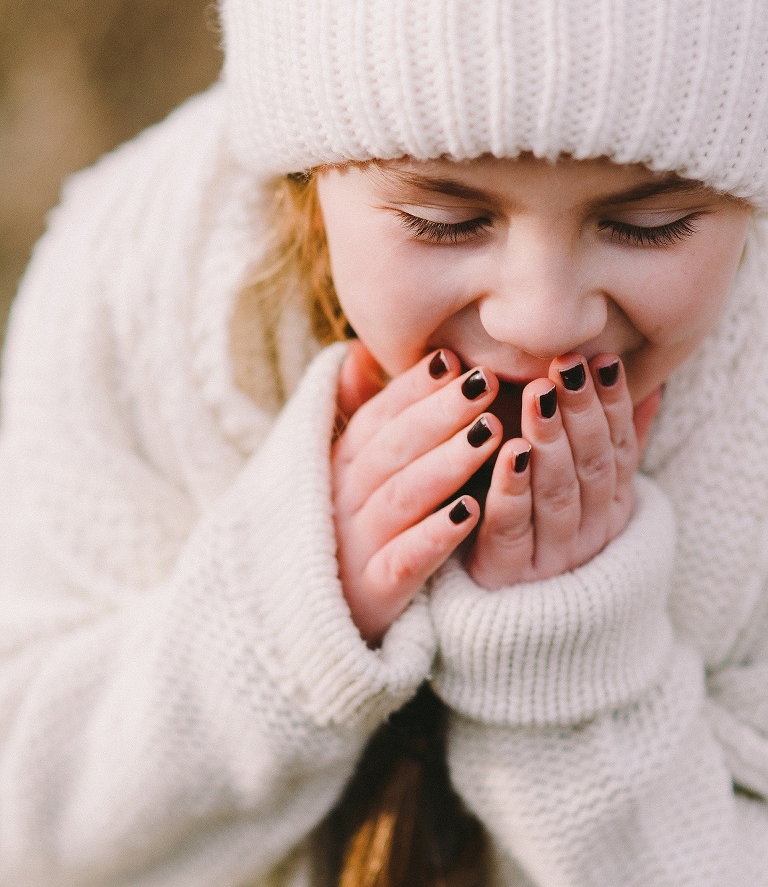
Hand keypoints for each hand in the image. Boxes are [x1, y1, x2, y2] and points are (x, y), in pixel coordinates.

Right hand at [332, 342, 502, 643]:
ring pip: (402, 496)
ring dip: (446, 463)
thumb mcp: (340, 471)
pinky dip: (434, 535)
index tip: (452, 358)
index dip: (413, 387)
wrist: (306, 624)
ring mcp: (356, 544)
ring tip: (489, 436)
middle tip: (485, 384)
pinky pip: (403, 560)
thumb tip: (357, 351)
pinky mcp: (373, 592)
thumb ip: (356, 413)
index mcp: (342, 464)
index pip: (378, 415)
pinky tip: (470, 513)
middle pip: (394, 447)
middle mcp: (344, 497)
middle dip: (440, 413)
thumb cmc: (342, 531)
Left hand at [465, 355, 658, 588]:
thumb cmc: (553, 536)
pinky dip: (512, 487)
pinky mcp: (509, 573)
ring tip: (538, 395)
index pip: (618, 447)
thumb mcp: (596, 492)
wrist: (524, 629)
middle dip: (581, 411)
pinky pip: (513, 527)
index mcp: (612, 505)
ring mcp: (553, 554)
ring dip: (550, 439)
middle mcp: (590, 529)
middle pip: (591, 464)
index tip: (602, 361)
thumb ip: (622, 443)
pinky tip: (509, 452)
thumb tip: (652, 387)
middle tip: (566, 366)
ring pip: (557, 491)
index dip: (612, 404)